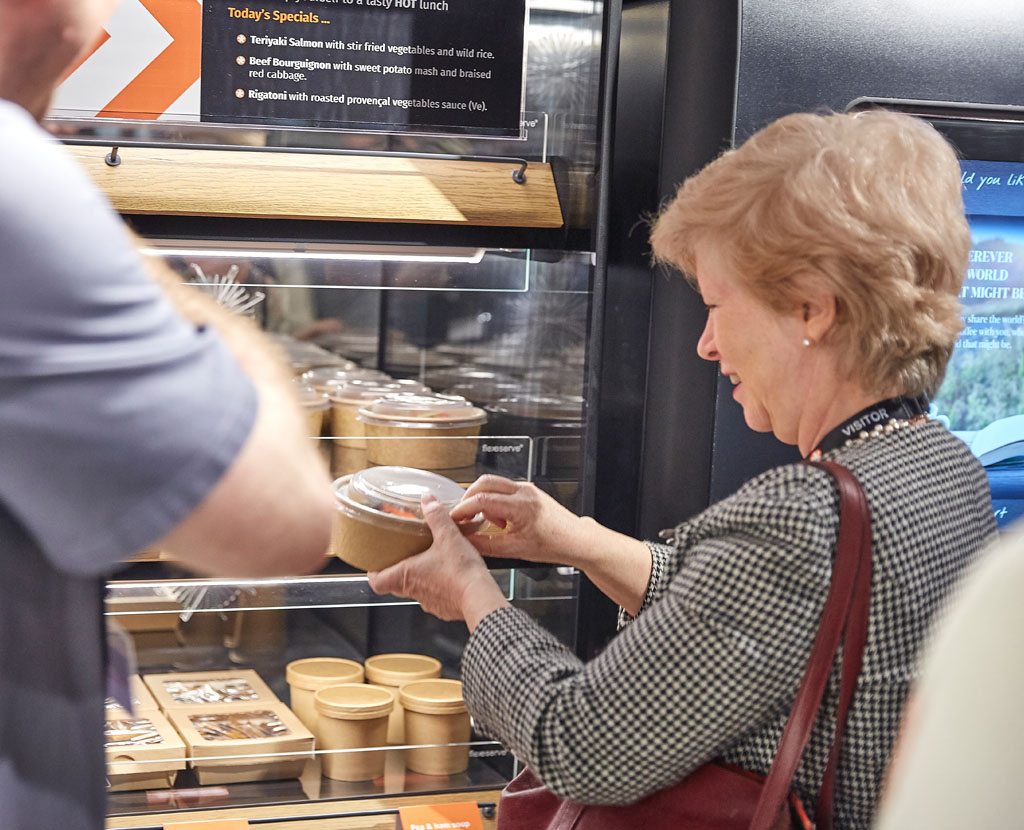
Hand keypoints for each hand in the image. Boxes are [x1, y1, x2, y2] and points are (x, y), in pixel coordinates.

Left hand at [367, 494, 508, 628]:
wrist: (481, 598)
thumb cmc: (461, 572)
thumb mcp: (447, 536)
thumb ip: (436, 516)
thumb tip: (428, 500)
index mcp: (407, 575)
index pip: (377, 581)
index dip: (374, 572)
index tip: (377, 562)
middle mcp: (415, 592)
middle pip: (396, 585)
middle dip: (400, 570)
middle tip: (407, 556)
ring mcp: (430, 603)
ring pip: (418, 591)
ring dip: (423, 578)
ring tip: (434, 563)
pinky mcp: (446, 609)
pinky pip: (438, 598)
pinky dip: (441, 588)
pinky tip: (453, 576)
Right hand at [449, 475, 584, 566]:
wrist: (575, 539)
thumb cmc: (554, 544)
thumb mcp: (516, 550)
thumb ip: (487, 545)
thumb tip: (467, 542)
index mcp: (521, 506)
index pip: (483, 499)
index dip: (463, 508)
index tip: (455, 518)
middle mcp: (524, 492)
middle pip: (484, 482)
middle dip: (468, 498)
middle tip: (463, 515)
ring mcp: (527, 488)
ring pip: (493, 483)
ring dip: (482, 498)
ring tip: (485, 521)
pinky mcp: (528, 490)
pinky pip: (503, 488)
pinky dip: (494, 499)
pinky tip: (499, 518)